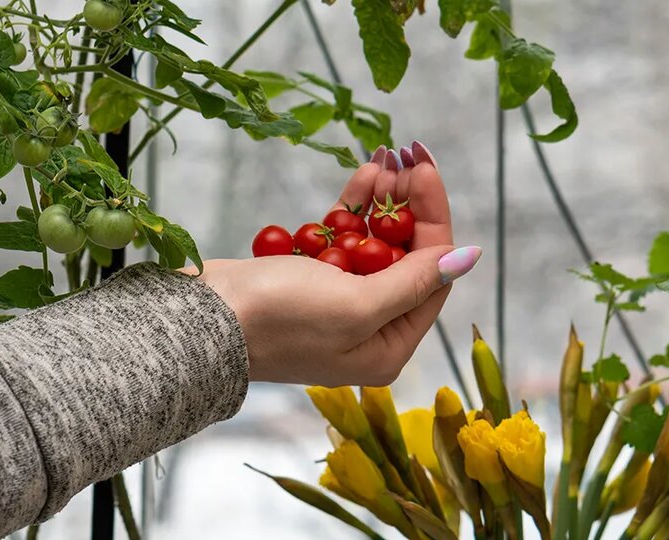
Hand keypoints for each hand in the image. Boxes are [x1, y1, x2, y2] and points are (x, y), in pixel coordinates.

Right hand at [190, 142, 480, 386]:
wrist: (201, 320)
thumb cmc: (280, 319)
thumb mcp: (358, 304)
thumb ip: (414, 281)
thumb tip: (467, 258)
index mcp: (388, 346)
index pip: (431, 275)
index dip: (433, 217)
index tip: (426, 169)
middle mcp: (368, 329)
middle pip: (405, 256)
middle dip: (408, 204)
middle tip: (406, 155)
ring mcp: (337, 304)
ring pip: (374, 243)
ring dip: (382, 201)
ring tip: (384, 159)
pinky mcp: (309, 281)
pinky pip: (342, 240)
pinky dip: (352, 210)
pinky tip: (365, 175)